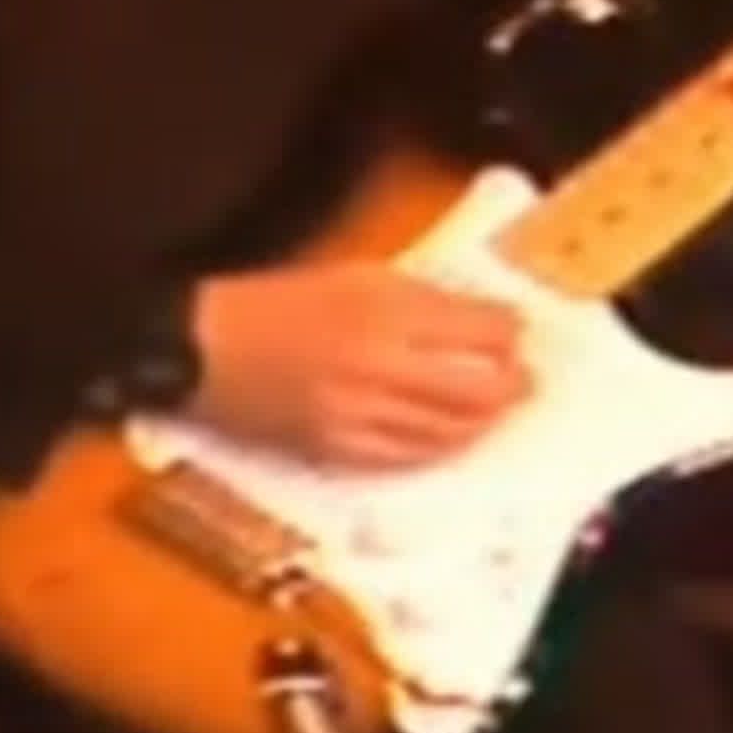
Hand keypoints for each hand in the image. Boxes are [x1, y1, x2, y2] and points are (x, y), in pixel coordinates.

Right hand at [184, 260, 530, 469]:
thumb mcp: (351, 274)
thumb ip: (414, 296)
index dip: (509, 332)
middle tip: (527, 380)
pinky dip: (442, 447)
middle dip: (513, 385)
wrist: (205, 348)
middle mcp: (381, 362)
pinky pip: (410, 457)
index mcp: (384, 307)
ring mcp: (362, 413)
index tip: (518, 330)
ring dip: (485, 420)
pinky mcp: (340, 449)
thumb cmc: (271, 303)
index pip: (479, 327)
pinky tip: (453, 437)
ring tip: (498, 409)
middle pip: (478, 387)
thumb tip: (470, 315)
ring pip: (450, 429)